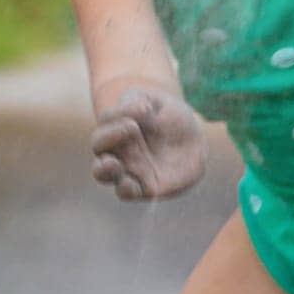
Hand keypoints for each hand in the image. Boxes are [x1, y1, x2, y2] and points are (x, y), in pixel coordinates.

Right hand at [91, 87, 208, 200]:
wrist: (195, 142)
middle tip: (129, 130)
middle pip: (98, 146)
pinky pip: (126, 192)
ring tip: (112, 164)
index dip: (118, 115)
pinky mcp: (144, 188)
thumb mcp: (157, 101)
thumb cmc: (170, 118)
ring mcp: (128, 169)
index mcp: (117, 125)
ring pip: (103, 173)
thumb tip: (137, 110)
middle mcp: (117, 148)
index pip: (107, 119)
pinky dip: (123, 189)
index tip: (142, 110)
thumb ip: (139, 101)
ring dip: (103, 170)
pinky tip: (127, 184)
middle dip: (105, 140)